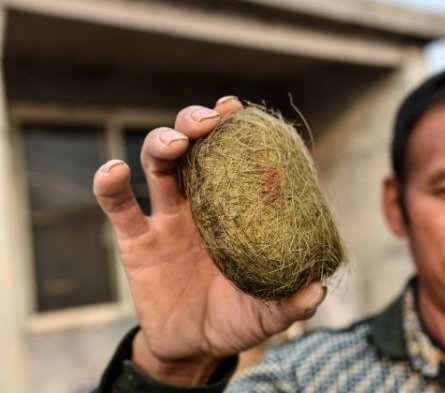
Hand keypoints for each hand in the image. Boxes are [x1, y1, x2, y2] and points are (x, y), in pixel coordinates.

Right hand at [93, 96, 325, 385]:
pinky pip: (119, 208)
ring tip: (175, 143)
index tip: (238, 109)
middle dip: (196, 123)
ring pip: (158, 165)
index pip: (236, 159)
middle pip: (193, 147)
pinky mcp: (137, 242)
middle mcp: (201, 205)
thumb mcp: (269, 313)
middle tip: (208, 121)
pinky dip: (111, 186)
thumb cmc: (238, 319)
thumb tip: (318, 288)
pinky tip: (114, 171)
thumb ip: (292, 302)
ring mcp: (167, 220)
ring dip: (162, 143)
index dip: (235, 131)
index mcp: (237, 210)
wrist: (194, 348)